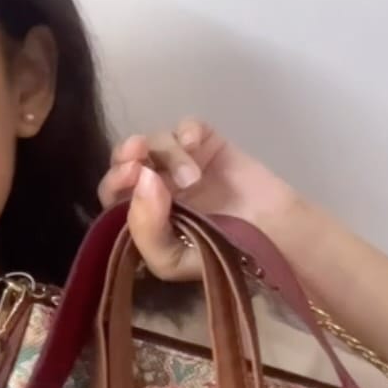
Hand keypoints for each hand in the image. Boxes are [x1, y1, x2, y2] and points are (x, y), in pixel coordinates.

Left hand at [97, 119, 302, 282]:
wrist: (273, 239)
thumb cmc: (221, 255)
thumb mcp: (173, 261)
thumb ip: (146, 230)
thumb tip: (142, 181)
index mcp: (144, 215)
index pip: (114, 193)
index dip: (114, 181)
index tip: (130, 177)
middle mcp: (157, 186)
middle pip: (125, 159)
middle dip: (126, 157)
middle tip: (138, 161)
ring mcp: (181, 162)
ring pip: (154, 141)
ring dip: (167, 155)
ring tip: (193, 178)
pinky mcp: (207, 144)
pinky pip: (187, 126)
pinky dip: (186, 131)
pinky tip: (195, 146)